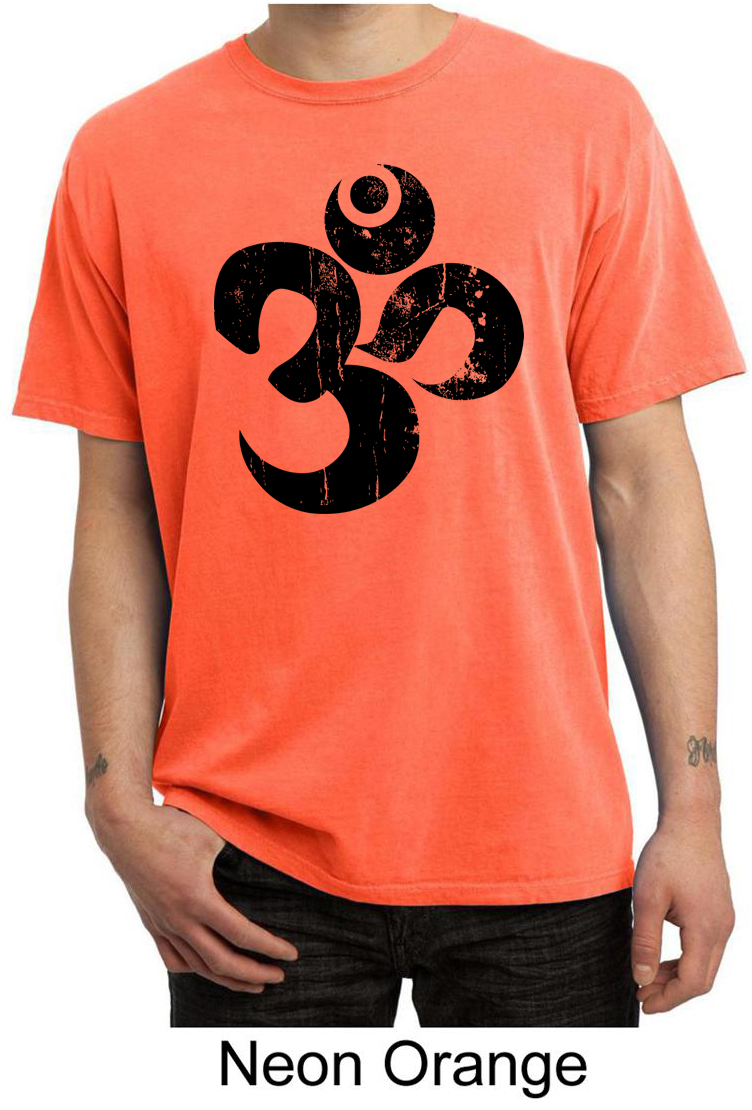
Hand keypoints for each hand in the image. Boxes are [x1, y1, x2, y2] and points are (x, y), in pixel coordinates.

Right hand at [88, 800, 297, 991]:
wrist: (124, 829)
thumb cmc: (170, 827)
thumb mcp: (212, 837)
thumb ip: (238, 856)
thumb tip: (269, 864)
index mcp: (198, 899)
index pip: (242, 935)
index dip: (270, 948)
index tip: (291, 955)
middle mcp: (179, 919)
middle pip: (222, 962)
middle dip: (254, 974)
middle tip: (279, 977)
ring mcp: (163, 925)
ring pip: (198, 967)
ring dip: (227, 979)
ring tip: (253, 985)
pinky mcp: (152, 923)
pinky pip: (173, 959)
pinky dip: (194, 970)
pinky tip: (208, 970)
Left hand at [631, 813, 733, 1012]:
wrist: (691, 821)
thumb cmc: (668, 854)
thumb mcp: (647, 898)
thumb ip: (645, 941)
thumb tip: (642, 978)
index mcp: (707, 929)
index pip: (692, 982)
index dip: (668, 999)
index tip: (643, 1003)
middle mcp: (722, 928)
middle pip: (702, 979)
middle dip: (673, 992)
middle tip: (642, 995)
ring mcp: (724, 919)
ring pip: (705, 964)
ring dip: (678, 976)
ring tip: (647, 977)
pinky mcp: (719, 910)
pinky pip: (706, 947)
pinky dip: (686, 958)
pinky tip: (663, 956)